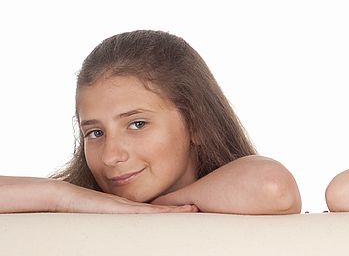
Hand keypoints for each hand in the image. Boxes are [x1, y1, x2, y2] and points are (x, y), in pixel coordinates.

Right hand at [62, 184, 197, 213]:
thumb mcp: (100, 219)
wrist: (64, 198)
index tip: (189, 211)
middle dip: (179, 210)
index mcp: (127, 210)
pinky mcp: (119, 208)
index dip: (172, 211)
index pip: (154, 211)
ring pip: (155, 210)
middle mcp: (130, 207)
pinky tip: (170, 212)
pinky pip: (142, 212)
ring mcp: (125, 207)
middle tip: (199, 209)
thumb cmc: (79, 211)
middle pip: (159, 210)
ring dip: (174, 210)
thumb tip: (121, 236)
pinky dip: (157, 212)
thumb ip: (112, 226)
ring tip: (193, 210)